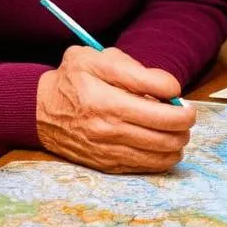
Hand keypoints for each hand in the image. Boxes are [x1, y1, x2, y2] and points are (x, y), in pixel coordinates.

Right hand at [36, 45, 195, 172]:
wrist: (39, 111)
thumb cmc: (73, 79)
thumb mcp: (97, 59)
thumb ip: (136, 70)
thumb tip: (170, 88)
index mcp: (106, 100)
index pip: (160, 105)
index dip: (178, 99)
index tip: (177, 94)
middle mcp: (108, 129)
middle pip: (166, 133)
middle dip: (186, 122)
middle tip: (187, 114)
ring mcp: (107, 150)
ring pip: (160, 153)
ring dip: (179, 142)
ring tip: (178, 130)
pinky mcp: (106, 164)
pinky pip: (146, 167)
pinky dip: (163, 157)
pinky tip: (164, 145)